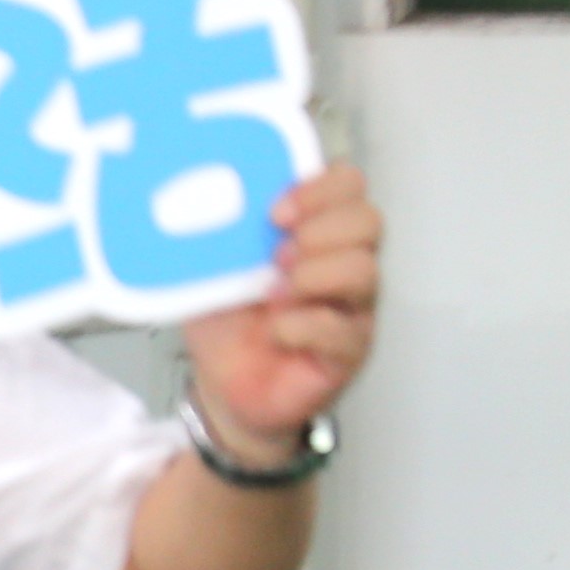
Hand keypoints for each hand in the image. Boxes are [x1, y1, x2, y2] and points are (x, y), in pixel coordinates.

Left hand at [177, 161, 380, 460]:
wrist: (224, 386)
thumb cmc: (228, 321)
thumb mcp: (212, 264)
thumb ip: (218, 228)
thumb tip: (202, 192)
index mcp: (314, 230)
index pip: (347, 184)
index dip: (318, 188)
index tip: (275, 212)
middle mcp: (343, 263)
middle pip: (367, 220)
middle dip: (318, 229)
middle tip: (277, 253)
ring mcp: (351, 307)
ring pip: (363, 270)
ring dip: (313, 274)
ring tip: (275, 291)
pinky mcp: (348, 351)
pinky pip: (343, 329)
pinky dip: (302, 324)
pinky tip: (276, 330)